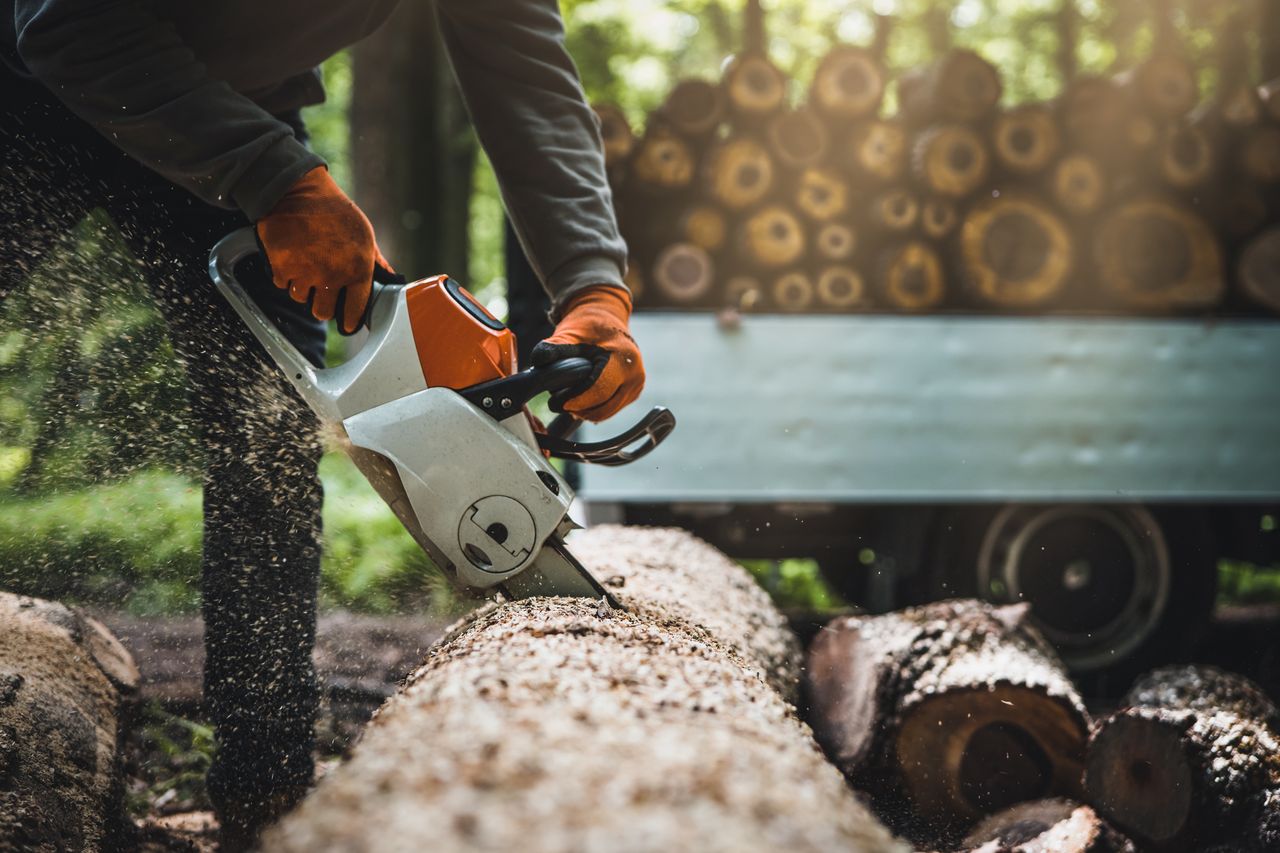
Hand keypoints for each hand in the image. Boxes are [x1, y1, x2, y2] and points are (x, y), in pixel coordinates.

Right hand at [255, 166, 393, 333]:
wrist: (297, 191)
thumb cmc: (335, 211)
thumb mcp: (364, 233)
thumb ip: (375, 261)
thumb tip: (390, 278)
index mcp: (358, 269)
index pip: (356, 310)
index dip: (351, 320)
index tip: (348, 324)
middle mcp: (333, 276)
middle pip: (323, 313)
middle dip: (322, 305)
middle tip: (321, 293)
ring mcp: (306, 274)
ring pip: (301, 298)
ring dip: (302, 287)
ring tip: (305, 265)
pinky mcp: (282, 268)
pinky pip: (283, 284)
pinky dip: (285, 275)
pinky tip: (291, 257)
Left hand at [530, 286, 644, 421]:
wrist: (607, 319)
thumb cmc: (589, 326)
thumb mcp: (569, 333)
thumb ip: (553, 347)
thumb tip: (538, 360)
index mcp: (623, 360)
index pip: (599, 390)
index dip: (575, 400)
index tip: (555, 403)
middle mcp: (635, 376)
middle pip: (602, 407)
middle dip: (577, 408)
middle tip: (557, 401)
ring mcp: (636, 386)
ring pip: (606, 412)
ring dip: (584, 411)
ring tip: (567, 398)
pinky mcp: (633, 393)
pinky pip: (610, 409)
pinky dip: (593, 408)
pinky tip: (580, 398)